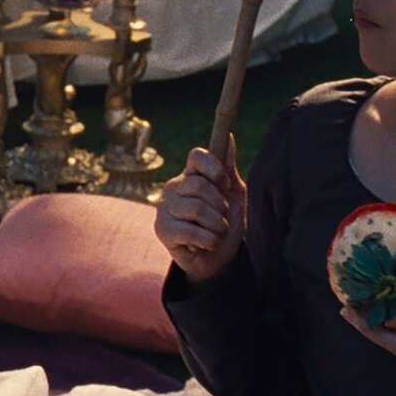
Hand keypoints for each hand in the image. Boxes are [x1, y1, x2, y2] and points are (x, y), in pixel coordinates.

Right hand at [155, 132, 246, 283]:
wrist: (219, 259)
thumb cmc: (225, 223)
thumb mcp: (234, 195)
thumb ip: (228, 167)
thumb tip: (228, 136)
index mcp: (191, 176)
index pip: (197, 156)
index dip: (214, 168)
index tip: (226, 184)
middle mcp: (174, 188)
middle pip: (199, 185)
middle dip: (220, 207)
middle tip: (221, 219)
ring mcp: (164, 208)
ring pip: (196, 209)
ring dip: (217, 227)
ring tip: (216, 233)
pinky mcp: (162, 230)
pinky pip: (191, 231)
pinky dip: (209, 241)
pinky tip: (206, 245)